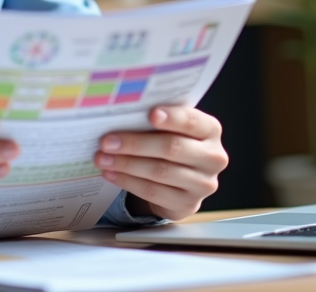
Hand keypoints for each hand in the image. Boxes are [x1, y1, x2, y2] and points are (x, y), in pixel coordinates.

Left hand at [94, 106, 226, 220]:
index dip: (172, 118)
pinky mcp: (188, 203)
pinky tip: (111, 174)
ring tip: (102, 158)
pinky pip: (153, 192)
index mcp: (210, 130)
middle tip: (107, 141)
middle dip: (135, 144)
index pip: (192, 121)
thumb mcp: (173, 128)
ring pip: (160, 172)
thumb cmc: (173, 143)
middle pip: (172, 148)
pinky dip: (128, 182)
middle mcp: (213, 157)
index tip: (150, 114)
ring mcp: (203, 183)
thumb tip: (124, 112)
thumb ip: (158, 119)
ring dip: (126, 164)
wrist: (182, 180)